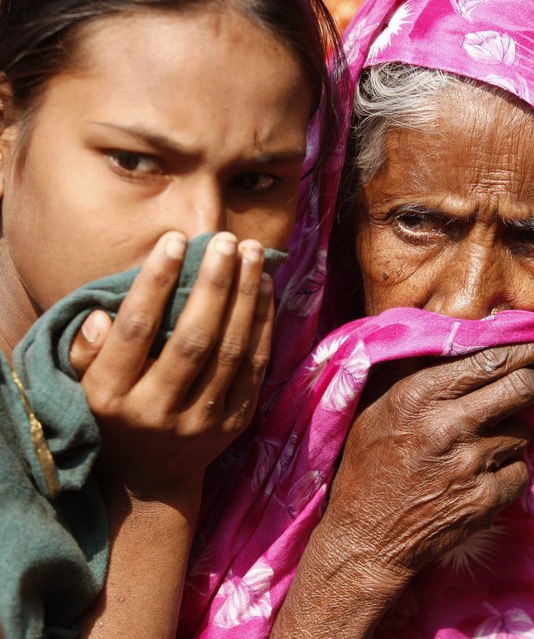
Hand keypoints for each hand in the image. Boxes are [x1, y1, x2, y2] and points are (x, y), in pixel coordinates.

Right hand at [69, 230, 273, 500]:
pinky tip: (266, 287)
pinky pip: (256, 366)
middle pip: (194, 339)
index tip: (175, 241)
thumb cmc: (112, 413)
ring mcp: (202, 421)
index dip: (157, 283)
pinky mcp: (236, 423)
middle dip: (214, 285)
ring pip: (232, 350)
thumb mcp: (80, 388)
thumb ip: (84, 352)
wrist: (149, 480)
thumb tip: (104, 315)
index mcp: (111, 397)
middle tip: (227, 240)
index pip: (137, 331)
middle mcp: (158, 412)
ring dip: (246, 297)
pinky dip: (263, 323)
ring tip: (253, 253)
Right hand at [274, 341, 533, 636]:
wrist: (366, 538)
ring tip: (487, 443)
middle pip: (522, 388)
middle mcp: (448, 425)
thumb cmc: (369, 464)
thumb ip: (416, 367)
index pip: (492, 358)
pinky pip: (520, 471)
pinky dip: (510, 470)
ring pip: (522, 432)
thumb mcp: (379, 404)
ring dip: (514, 433)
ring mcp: (470, 464)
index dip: (532, 348)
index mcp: (420, 394)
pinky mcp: (485, 499)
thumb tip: (457, 331)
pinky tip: (484, 475)